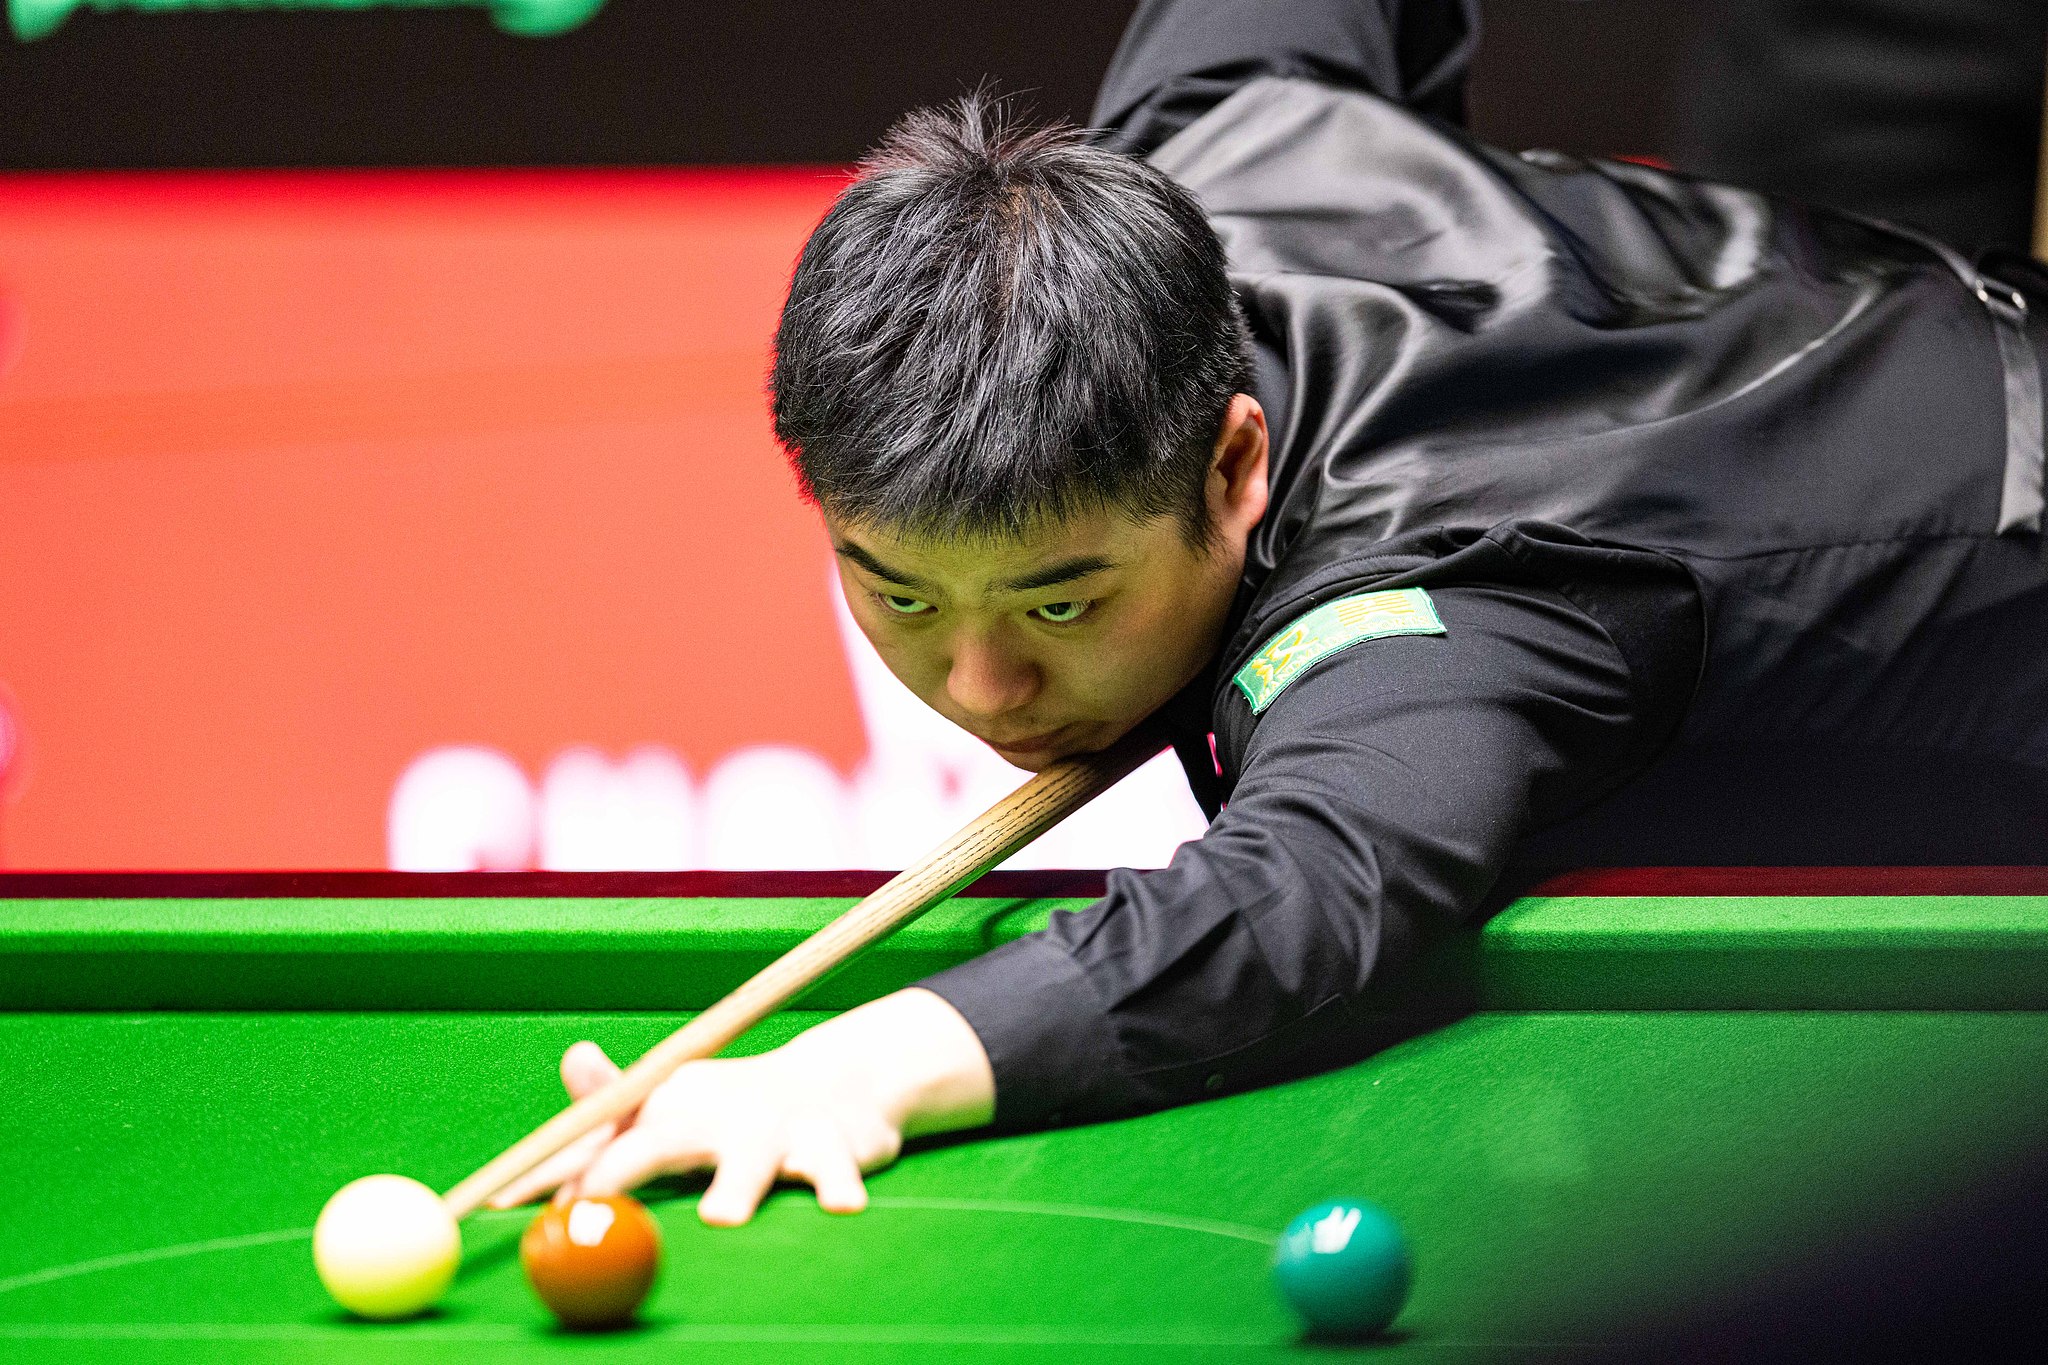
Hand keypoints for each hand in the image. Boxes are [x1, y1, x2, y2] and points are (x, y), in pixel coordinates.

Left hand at [486, 988, 995, 1225]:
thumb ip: (607, 1117)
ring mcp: (774, 1133)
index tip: (505, 1206)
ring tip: (722, 1216)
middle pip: (660, 1145)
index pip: (599, 1145)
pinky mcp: (834, 1148)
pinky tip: (842, 1208)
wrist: (839, 1085)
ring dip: (734, 1187)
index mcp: (666, 1115)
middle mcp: (713, 1119)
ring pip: (750, 1164)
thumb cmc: (733, 1114)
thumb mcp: (669, 1112)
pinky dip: (836, 1188)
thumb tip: (548, 1089)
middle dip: (626, 1169)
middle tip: (593, 1201)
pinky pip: (833, 1173)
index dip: (553, 1176)